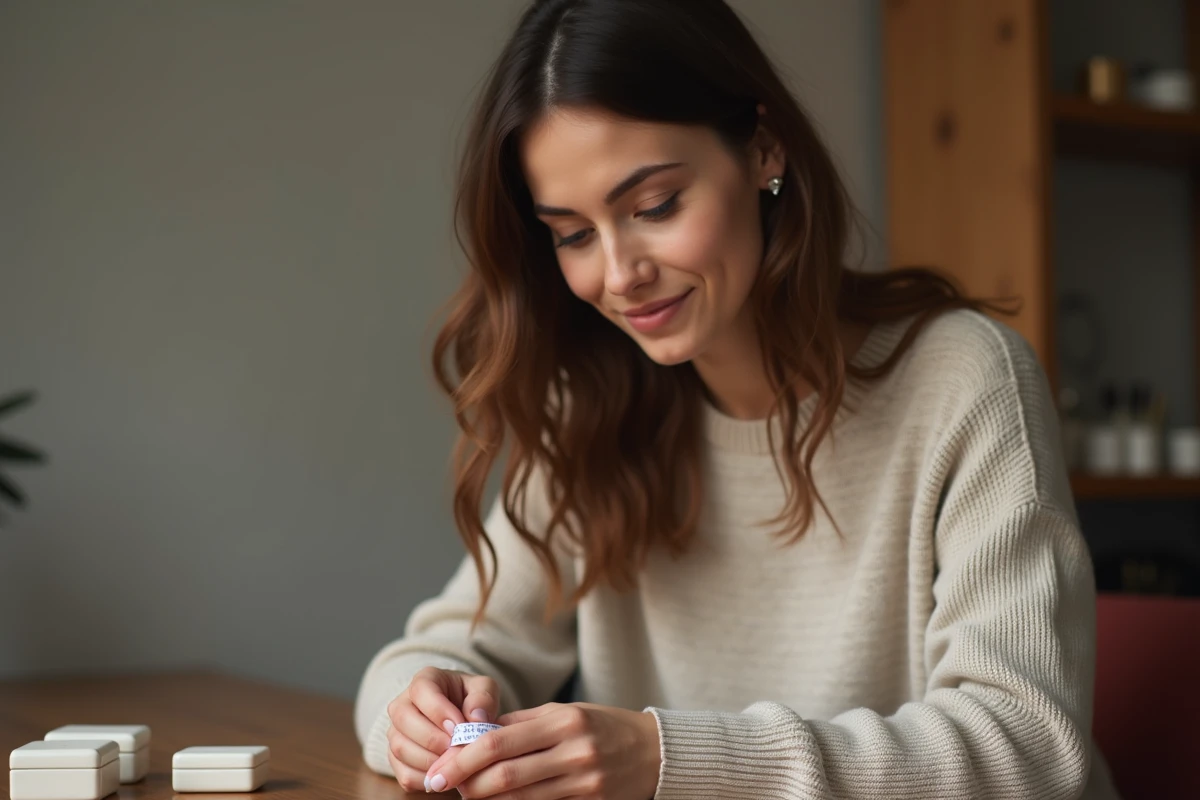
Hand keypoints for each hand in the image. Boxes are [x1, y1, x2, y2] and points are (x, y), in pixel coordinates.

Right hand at [384, 666, 502, 793]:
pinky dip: (425, 779)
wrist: (462, 720)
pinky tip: (446, 776)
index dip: (439, 711)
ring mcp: (396, 732)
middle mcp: (402, 703)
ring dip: (429, 761)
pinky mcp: (396, 759)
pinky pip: (403, 773)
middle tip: (456, 749)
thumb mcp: (484, 690)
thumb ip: (483, 698)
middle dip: (432, 739)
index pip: (421, 690)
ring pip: (400, 748)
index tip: (459, 727)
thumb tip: (476, 718)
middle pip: (404, 719)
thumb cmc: (472, 701)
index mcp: (425, 680)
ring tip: (454, 764)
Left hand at [424, 702, 661, 799]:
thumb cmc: (602, 726)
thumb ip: (520, 723)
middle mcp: (574, 752)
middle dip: (467, 785)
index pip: (499, 741)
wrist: (654, 753)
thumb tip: (473, 735)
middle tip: (443, 786)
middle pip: (504, 776)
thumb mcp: (565, 712)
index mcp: (564, 721)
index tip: (438, 768)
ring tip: (466, 794)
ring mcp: (584, 782)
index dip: (462, 758)